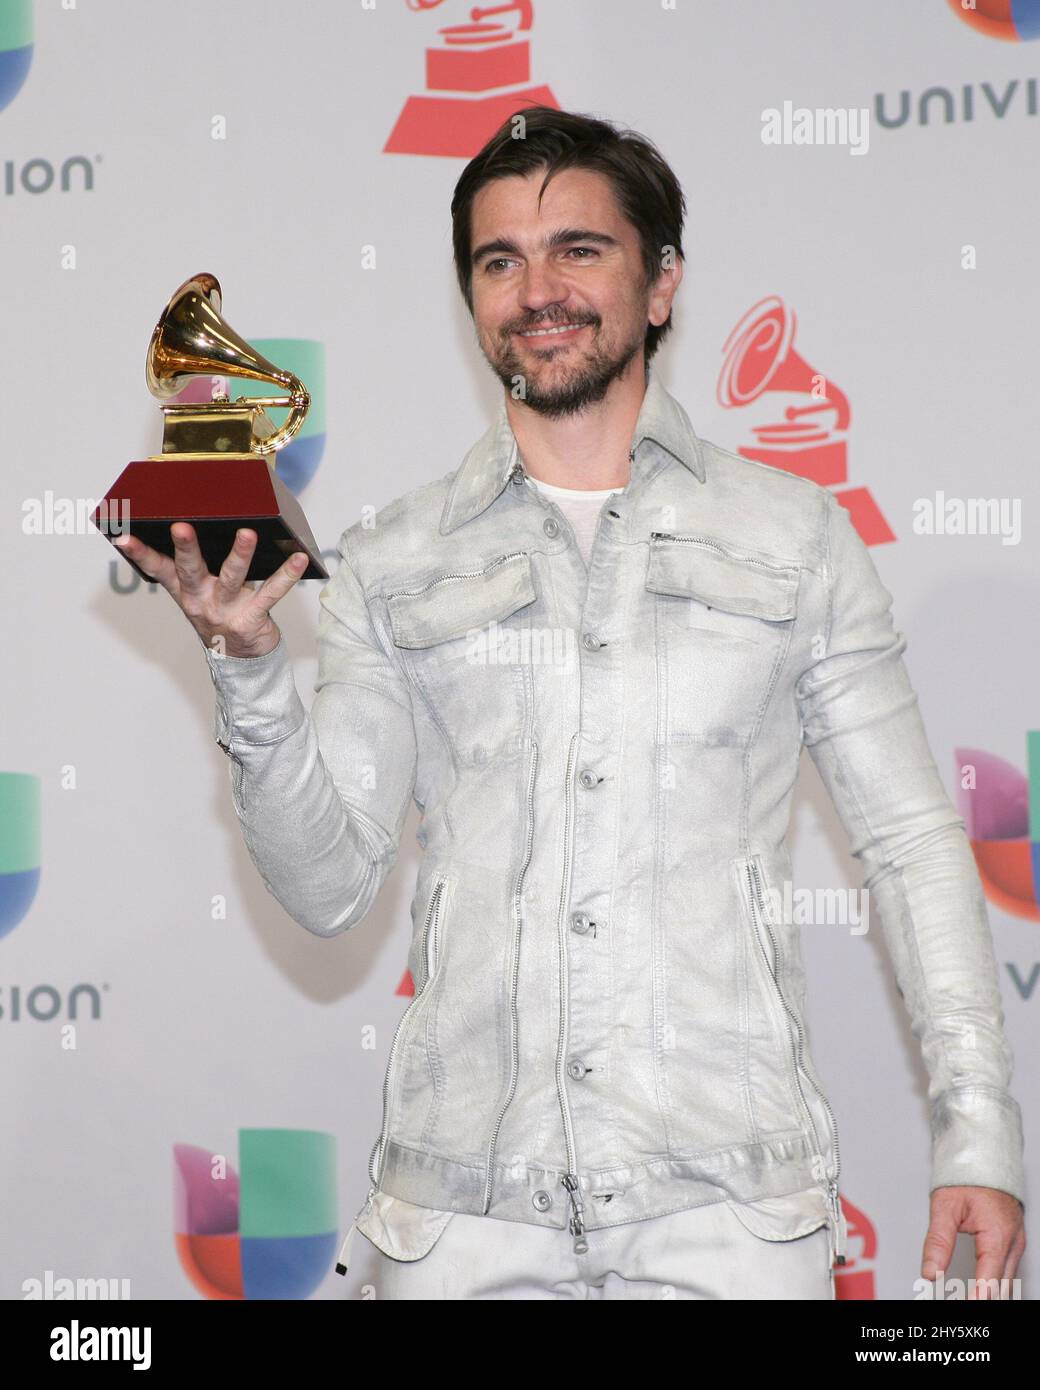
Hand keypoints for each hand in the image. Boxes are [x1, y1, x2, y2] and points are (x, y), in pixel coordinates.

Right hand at [113, 523, 308, 657]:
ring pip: (233, 579)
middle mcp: (202, 599)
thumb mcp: (198, 593)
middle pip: (191, 570)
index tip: (123, 536)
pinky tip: (298, 559)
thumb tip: (186, 522)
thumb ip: (190, 564)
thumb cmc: (220, 614)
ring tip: (247, 534)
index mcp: (185, 590)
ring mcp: (226, 610)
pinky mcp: (252, 619)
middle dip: (186, 548)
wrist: (241, 658)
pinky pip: (270, 594)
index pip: (157, 569)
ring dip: (240, 555)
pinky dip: (286, 576)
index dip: (140, 553)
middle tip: (181, 527)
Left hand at [922, 1185, 1024, 1297]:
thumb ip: (938, 1241)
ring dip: (988, 1292)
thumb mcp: (945, 1206)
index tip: (963, 1305)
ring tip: (964, 1298)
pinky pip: (1007, 1269)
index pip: (989, 1279)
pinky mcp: (1013, 1241)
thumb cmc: (968, 1176)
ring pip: (1006, 1279)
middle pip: (1000, 1284)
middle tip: (958, 1301)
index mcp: (998, 1234)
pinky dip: (994, 1281)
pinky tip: (980, 1289)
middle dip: (981, 1297)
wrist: (983, 1157)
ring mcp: (1016, 1242)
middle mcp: (1012, 1241)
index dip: (976, 1297)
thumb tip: (930, 1272)